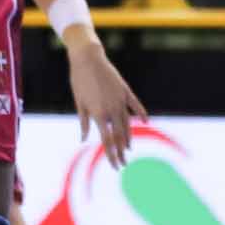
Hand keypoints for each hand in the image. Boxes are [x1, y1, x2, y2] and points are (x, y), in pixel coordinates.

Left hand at [64, 29, 141, 164]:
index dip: (112, 155)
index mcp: (98, 114)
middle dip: (121, 152)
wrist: (88, 58)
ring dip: (128, 137)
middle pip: (119, 135)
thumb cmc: (79, 80)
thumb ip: (84, 123)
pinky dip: (141, 113)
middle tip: (123, 163)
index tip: (115, 166)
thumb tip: (84, 140)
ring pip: (127, 122)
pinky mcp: (125, 90)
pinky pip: (135, 105)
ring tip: (128, 148)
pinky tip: (145, 122)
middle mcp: (112, 109)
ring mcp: (120, 99)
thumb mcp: (79, 103)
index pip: (107, 141)